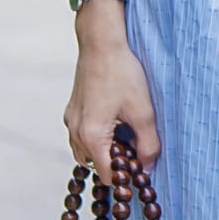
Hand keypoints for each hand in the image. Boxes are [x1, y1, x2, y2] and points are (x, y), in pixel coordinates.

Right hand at [64, 29, 160, 183]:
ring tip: (127, 132)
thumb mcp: (143, 111)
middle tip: (137, 146)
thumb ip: (147, 145)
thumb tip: (147, 168)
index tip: (141, 168)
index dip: (126, 176)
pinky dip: (98, 137)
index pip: (108, 177)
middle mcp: (76, 132)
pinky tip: (115, 119)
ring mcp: (71, 121)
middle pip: (96, 166)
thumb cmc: (122, 73)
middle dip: (116, 162)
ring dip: (106, 150)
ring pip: (87, 152)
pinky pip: (83, 135)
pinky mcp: (72, 110)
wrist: (101, 42)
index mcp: (92, 137)